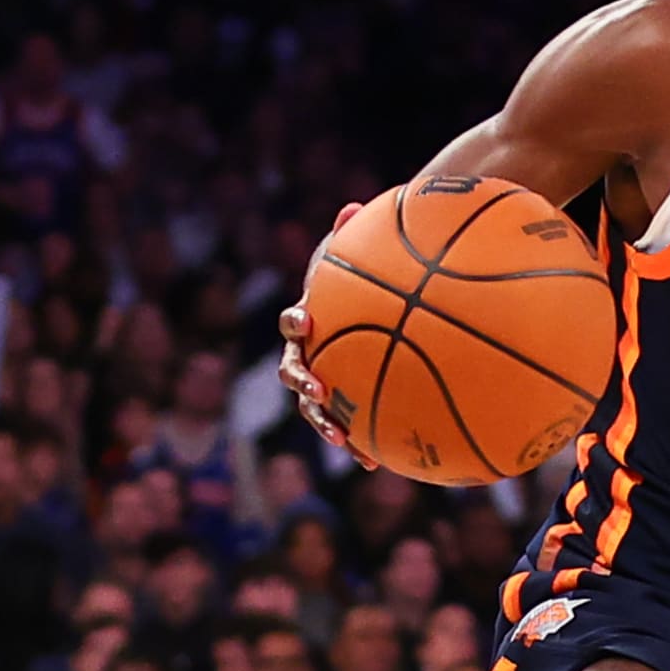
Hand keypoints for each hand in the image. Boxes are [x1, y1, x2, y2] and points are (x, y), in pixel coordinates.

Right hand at [278, 202, 376, 470]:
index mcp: (309, 321)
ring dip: (324, 424)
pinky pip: (347, 424)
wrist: (370, 307)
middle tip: (319, 390)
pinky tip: (376, 463)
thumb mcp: (357, 261)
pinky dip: (358, 442)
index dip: (296, 324)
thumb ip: (352, 237)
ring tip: (343, 440)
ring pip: (312, 408)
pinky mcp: (341, 403)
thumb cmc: (363, 280)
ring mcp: (321, 381)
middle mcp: (307, 354)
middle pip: (293, 372)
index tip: (306, 322)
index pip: (292, 323)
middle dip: (303, 384)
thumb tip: (351, 207)